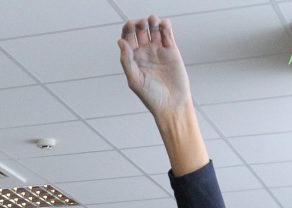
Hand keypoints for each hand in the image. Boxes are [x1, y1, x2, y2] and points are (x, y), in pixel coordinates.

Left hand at [117, 16, 205, 175]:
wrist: (171, 104)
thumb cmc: (151, 96)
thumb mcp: (134, 79)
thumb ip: (126, 60)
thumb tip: (120, 41)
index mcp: (133, 58)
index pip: (127, 38)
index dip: (127, 29)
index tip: (130, 25)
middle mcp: (144, 52)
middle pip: (140, 31)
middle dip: (139, 24)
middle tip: (141, 23)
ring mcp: (158, 50)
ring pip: (153, 29)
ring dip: (152, 21)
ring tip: (152, 19)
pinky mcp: (172, 50)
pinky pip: (167, 34)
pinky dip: (165, 26)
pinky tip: (163, 24)